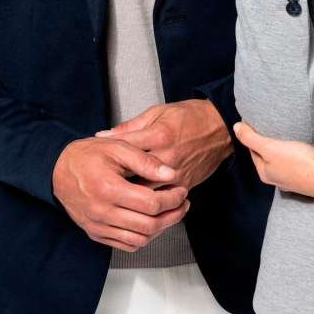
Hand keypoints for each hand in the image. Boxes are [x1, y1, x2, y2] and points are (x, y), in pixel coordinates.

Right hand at [52, 137, 189, 252]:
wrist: (57, 170)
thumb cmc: (87, 156)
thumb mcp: (117, 147)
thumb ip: (145, 160)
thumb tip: (170, 173)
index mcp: (108, 188)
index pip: (151, 203)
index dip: (172, 198)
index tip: (181, 190)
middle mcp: (102, 211)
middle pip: (148, 225)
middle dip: (173, 215)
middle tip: (182, 203)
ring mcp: (97, 226)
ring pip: (139, 240)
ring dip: (161, 229)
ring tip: (170, 214)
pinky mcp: (95, 233)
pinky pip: (125, 245)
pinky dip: (143, 238)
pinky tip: (151, 223)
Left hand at [95, 98, 232, 189]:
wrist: (221, 128)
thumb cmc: (191, 116)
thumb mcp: (158, 111)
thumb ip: (131, 126)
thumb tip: (105, 134)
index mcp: (158, 135)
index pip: (125, 148)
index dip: (107, 155)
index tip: (92, 159)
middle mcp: (167, 156)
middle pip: (134, 175)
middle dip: (115, 181)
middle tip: (98, 186)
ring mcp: (177, 172)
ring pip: (147, 191)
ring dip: (131, 195)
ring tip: (113, 197)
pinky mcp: (186, 182)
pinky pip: (164, 197)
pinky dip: (150, 199)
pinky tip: (137, 201)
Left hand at [232, 121, 313, 200]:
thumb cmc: (299, 163)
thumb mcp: (271, 148)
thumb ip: (252, 138)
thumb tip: (235, 127)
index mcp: (264, 172)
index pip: (252, 150)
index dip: (251, 134)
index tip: (254, 119)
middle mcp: (275, 178)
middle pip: (265, 155)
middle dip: (265, 141)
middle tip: (268, 124)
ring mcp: (290, 179)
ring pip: (279, 159)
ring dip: (279, 147)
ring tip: (282, 133)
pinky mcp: (304, 176)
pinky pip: (292, 162)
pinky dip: (291, 152)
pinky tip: (297, 146)